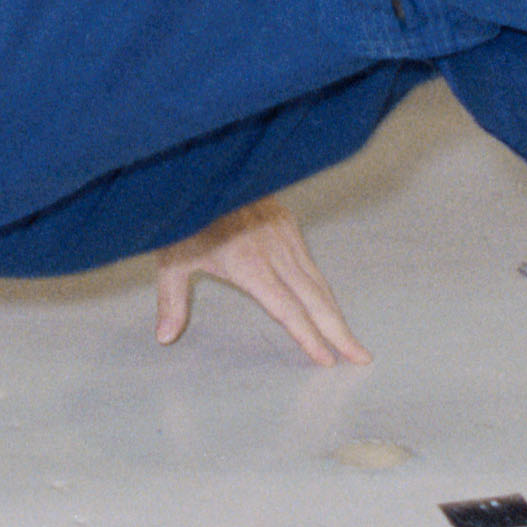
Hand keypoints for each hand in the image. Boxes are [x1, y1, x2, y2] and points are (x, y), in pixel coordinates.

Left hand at [154, 199, 366, 368]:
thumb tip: (165, 337)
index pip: (287, 310)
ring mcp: (285, 236)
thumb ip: (172, 299)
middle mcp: (274, 252)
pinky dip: (323, 289)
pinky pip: (310, 264)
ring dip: (336, 312)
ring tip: (350, 339)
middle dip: (340, 332)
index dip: (308, 337)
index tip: (327, 360)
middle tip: (362, 356)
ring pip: (318, 282)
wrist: (206, 167)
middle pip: (315, 300)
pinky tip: (326, 304)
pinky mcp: (287, 224)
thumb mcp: (172, 257)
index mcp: (249, 264)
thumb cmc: (186, 214)